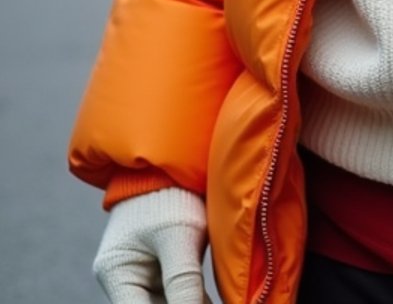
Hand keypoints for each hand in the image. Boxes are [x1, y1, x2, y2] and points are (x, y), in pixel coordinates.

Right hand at [93, 188, 210, 303]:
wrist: (171, 165)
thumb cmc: (170, 194)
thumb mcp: (179, 237)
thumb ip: (183, 281)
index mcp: (117, 274)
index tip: (196, 303)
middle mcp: (125, 281)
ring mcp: (143, 276)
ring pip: (169, 302)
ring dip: (190, 300)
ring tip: (214, 296)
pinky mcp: (162, 270)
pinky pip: (178, 294)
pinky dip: (194, 298)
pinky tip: (211, 297)